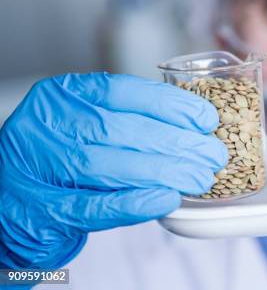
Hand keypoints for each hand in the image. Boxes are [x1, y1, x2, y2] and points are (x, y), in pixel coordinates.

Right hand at [0, 73, 226, 268]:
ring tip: (200, 177)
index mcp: (61, 95)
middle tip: (213, 154)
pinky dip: (134, 203)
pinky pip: (93, 205)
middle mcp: (46, 124)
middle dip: (176, 142)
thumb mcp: (83, 124)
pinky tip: (166, 200)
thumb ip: (125, 120)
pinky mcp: (39, 208)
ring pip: (110, 165)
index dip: (170, 104)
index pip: (122, 91)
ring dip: (164, 172)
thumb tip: (193, 128)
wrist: (8, 201)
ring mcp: (38, 166)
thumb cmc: (58, 157)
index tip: (206, 118)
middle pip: (121, 129)